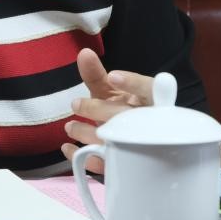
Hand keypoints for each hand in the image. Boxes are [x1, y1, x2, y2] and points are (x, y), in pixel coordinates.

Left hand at [61, 48, 154, 174]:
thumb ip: (96, 75)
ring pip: (117, 141)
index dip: (132, 83)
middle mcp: (150, 122)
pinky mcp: (128, 165)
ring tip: (70, 127)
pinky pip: (107, 164)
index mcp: (151, 100)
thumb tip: (84, 53)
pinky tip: (68, 148)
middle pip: (128, 116)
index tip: (112, 77)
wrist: (137, 144)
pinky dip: (84, 157)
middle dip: (99, 110)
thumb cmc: (123, 111)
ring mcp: (141, 146)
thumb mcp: (111, 92)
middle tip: (76, 104)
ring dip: (88, 134)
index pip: (148, 89)